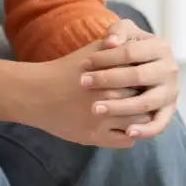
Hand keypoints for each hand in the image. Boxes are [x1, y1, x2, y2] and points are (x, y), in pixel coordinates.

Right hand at [12, 41, 152, 147]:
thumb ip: (116, 45)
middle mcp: (109, 96)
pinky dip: (130, 135)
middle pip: (144, 100)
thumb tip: (137, 44)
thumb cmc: (68, 69)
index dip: (147, 79)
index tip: (148, 80)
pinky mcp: (95, 137)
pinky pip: (126, 141)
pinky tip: (126, 125)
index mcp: (112, 74)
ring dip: (140, 118)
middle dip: (146, 98)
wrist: (37, 93)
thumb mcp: (92, 50)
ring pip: (139, 122)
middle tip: (147, 98)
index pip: (144, 79)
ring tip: (138, 112)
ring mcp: (102, 119)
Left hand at [79, 19, 179, 139]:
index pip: (131, 52)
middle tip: (83, 83)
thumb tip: (111, 43)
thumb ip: (118, 31)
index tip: (83, 64)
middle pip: (137, 76)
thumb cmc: (127, 51)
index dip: (105, 57)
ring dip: (119, 107)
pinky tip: (127, 132)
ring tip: (95, 109)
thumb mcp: (125, 34)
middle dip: (107, 80)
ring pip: (146, 102)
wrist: (142, 70)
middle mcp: (170, 69)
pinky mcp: (169, 110)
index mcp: (161, 47)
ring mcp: (171, 92)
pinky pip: (159, 123)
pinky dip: (146, 130)